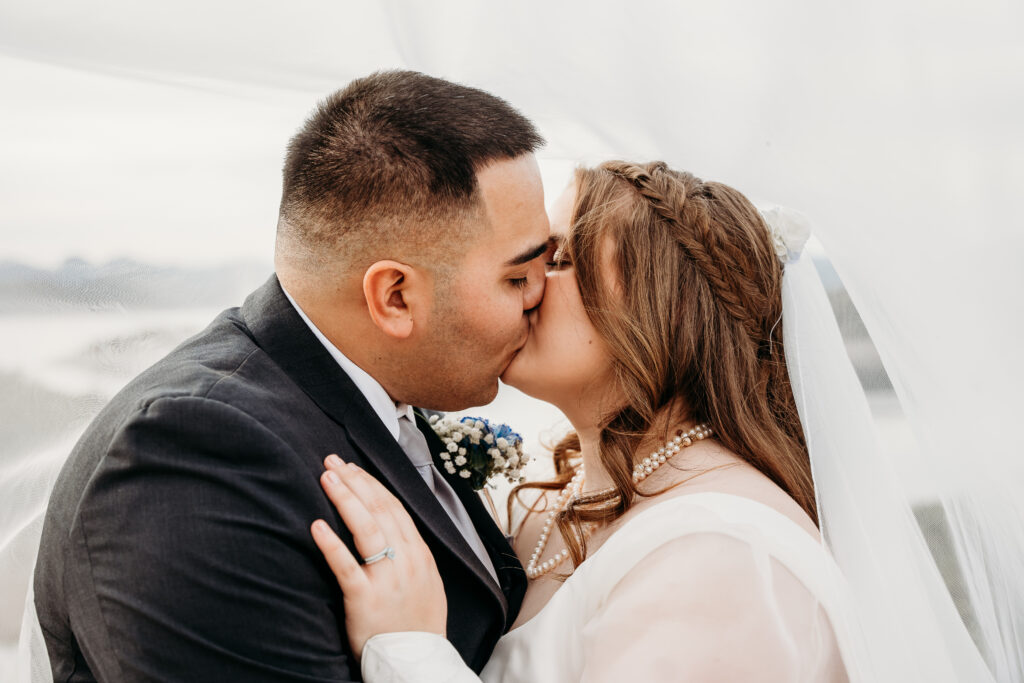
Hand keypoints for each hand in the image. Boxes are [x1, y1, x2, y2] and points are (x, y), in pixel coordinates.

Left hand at [311, 455, 446, 659]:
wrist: (416, 661)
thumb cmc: (417, 623)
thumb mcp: (426, 580)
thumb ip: (410, 552)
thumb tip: (392, 526)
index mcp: (419, 553)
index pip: (394, 507)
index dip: (371, 484)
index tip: (352, 467)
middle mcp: (406, 560)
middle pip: (379, 510)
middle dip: (354, 482)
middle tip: (332, 462)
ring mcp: (387, 579)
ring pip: (365, 529)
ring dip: (344, 499)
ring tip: (326, 478)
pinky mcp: (365, 599)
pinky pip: (346, 566)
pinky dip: (331, 544)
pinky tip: (317, 526)